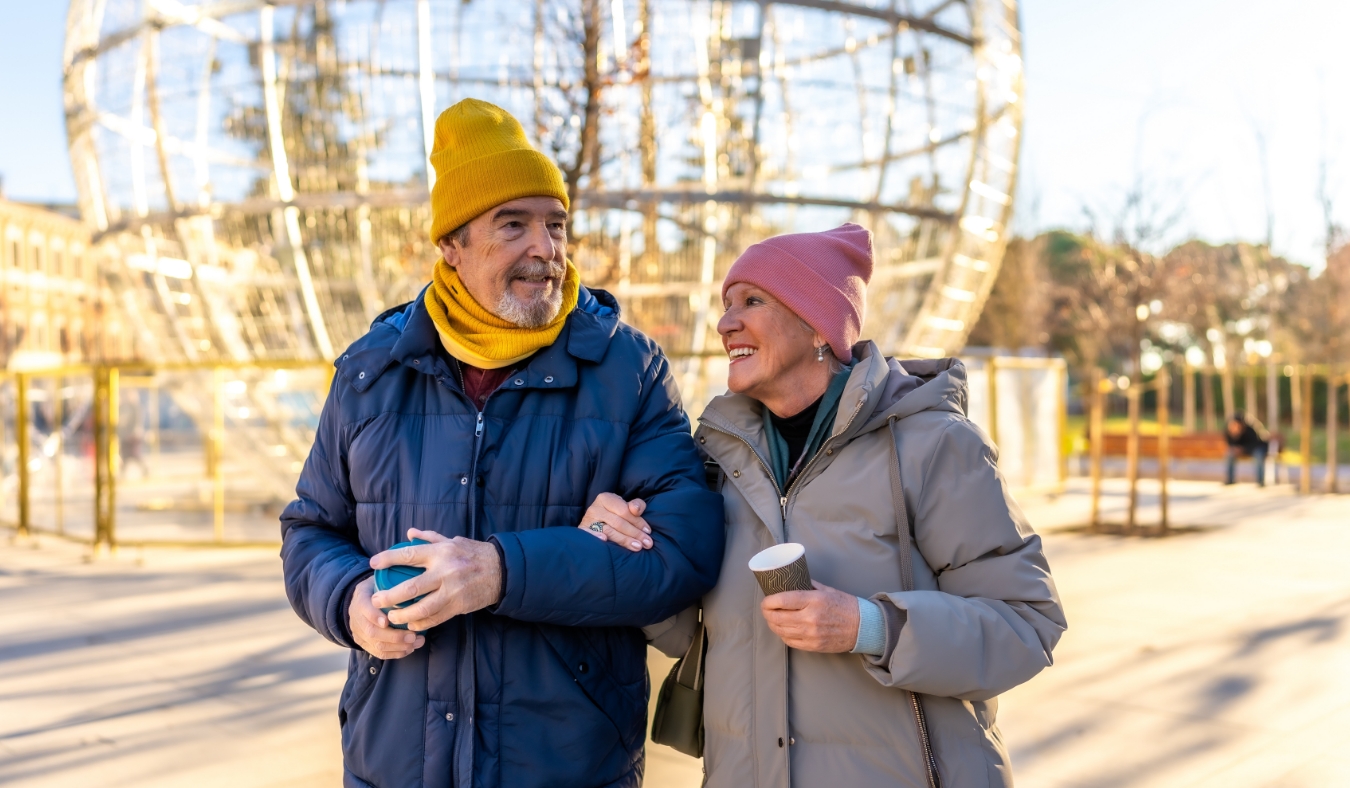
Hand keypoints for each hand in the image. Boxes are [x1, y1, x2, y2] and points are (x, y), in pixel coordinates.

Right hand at [349, 576, 425, 658]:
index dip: (374, 616)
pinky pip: (379, 653)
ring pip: (377, 645)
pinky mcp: (364, 643)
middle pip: (372, 631)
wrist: (361, 600)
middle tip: (413, 635)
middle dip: (394, 636)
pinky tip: (410, 649)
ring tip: (417, 642)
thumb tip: (414, 574)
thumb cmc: (378, 587)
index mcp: (361, 597)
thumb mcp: (380, 578)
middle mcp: (356, 617)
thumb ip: (391, 579)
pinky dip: (396, 653)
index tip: (387, 620)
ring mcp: (359, 632)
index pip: (364, 608)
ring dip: (399, 646)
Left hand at [369, 529, 503, 630]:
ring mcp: (452, 591)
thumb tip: (409, 533)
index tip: (373, 564)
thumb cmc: (474, 553)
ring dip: (403, 615)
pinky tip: (412, 625)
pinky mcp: (459, 606)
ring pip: (422, 608)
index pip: (409, 554)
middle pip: (411, 587)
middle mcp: (445, 571)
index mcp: (441, 552)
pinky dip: (421, 623)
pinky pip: (436, 618)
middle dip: (390, 596)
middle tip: (376, 600)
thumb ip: (430, 538)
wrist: (501, 570)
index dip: (388, 559)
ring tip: (392, 618)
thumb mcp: (453, 541)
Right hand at [577, 492, 651, 551]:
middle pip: (618, 522)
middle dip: (635, 533)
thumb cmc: (614, 515)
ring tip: (637, 547)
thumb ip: (636, 505)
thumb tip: (635, 510)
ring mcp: (587, 521)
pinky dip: (596, 536)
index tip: (648, 531)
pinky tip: (604, 541)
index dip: (638, 521)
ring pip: (608, 531)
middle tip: (647, 543)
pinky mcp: (582, 532)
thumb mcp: (624, 507)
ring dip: (624, 540)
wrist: (593, 523)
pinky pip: (589, 535)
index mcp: (605, 498)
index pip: (624, 511)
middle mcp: (595, 508)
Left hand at [761, 581, 859, 652]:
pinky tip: (782, 630)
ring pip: (782, 631)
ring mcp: (811, 634)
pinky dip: (783, 635)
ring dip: (773, 624)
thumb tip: (792, 581)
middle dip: (767, 613)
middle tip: (766, 609)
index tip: (765, 600)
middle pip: (778, 617)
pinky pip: (790, 642)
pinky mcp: (813, 646)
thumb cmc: (846, 606)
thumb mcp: (828, 590)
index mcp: (814, 600)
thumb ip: (809, 586)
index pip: (783, 600)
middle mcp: (810, 618)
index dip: (769, 601)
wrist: (862, 627)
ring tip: (772, 619)